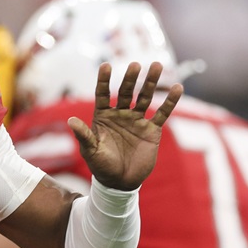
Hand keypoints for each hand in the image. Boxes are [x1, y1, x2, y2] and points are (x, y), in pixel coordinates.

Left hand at [68, 62, 182, 190]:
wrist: (120, 182)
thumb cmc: (101, 166)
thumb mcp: (90, 151)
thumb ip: (84, 135)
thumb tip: (71, 121)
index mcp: (103, 116)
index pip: (103, 94)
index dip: (104, 80)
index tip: (106, 65)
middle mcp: (120, 115)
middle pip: (126, 92)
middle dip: (131, 78)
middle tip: (135, 64)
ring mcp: (137, 121)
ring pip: (145, 98)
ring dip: (150, 82)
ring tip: (157, 65)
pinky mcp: (152, 130)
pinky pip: (162, 113)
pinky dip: (170, 102)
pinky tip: (177, 88)